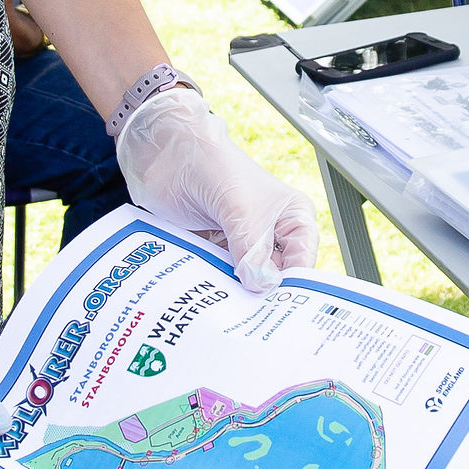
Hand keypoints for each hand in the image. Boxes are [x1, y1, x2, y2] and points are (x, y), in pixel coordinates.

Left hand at [116, 87, 322, 292]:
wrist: (165, 154)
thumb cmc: (212, 164)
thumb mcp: (240, 208)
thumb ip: (251, 248)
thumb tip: (262, 284)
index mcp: (292, 220)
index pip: (303, 263)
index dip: (293, 286)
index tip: (277, 308)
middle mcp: (270, 236)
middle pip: (274, 279)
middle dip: (261, 295)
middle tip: (249, 315)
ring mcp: (240, 246)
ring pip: (244, 283)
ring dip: (233, 293)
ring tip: (224, 306)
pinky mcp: (213, 252)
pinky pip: (217, 278)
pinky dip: (211, 287)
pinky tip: (205, 296)